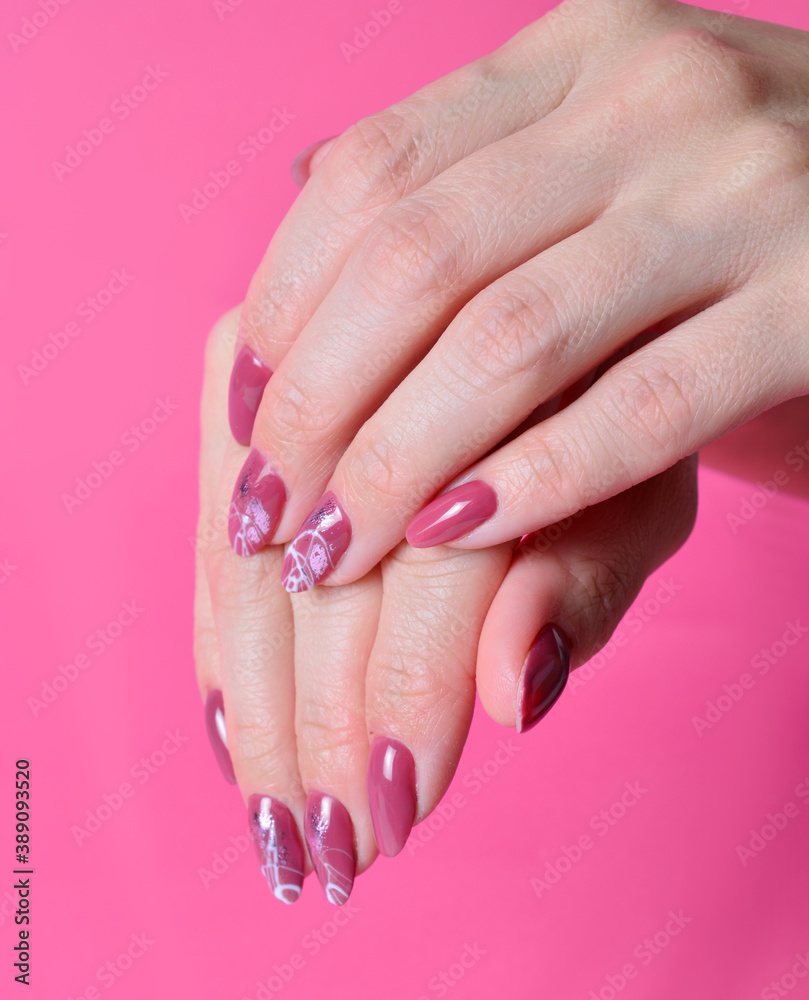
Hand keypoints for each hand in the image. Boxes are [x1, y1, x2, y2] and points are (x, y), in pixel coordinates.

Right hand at [195, 307, 697, 903]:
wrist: (541, 310)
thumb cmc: (608, 419)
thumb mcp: (638, 498)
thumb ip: (580, 584)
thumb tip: (512, 693)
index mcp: (510, 374)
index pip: (433, 565)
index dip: (407, 695)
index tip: (395, 811)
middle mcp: (378, 343)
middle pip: (321, 571)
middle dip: (316, 725)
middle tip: (319, 847)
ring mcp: (294, 341)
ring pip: (244, 554)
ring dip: (255, 700)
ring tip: (268, 810)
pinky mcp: (242, 355)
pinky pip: (210, 513)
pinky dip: (219, 626)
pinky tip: (230, 720)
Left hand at [227, 0, 808, 589]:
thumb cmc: (724, 224)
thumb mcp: (600, 164)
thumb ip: (472, 176)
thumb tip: (302, 188)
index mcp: (579, 55)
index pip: (373, 170)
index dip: (284, 301)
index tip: (243, 412)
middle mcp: (656, 96)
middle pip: (417, 258)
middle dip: (316, 404)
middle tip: (267, 510)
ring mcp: (745, 191)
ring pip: (511, 340)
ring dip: (398, 462)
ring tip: (335, 549)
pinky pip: (640, 408)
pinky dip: (533, 482)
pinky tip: (458, 538)